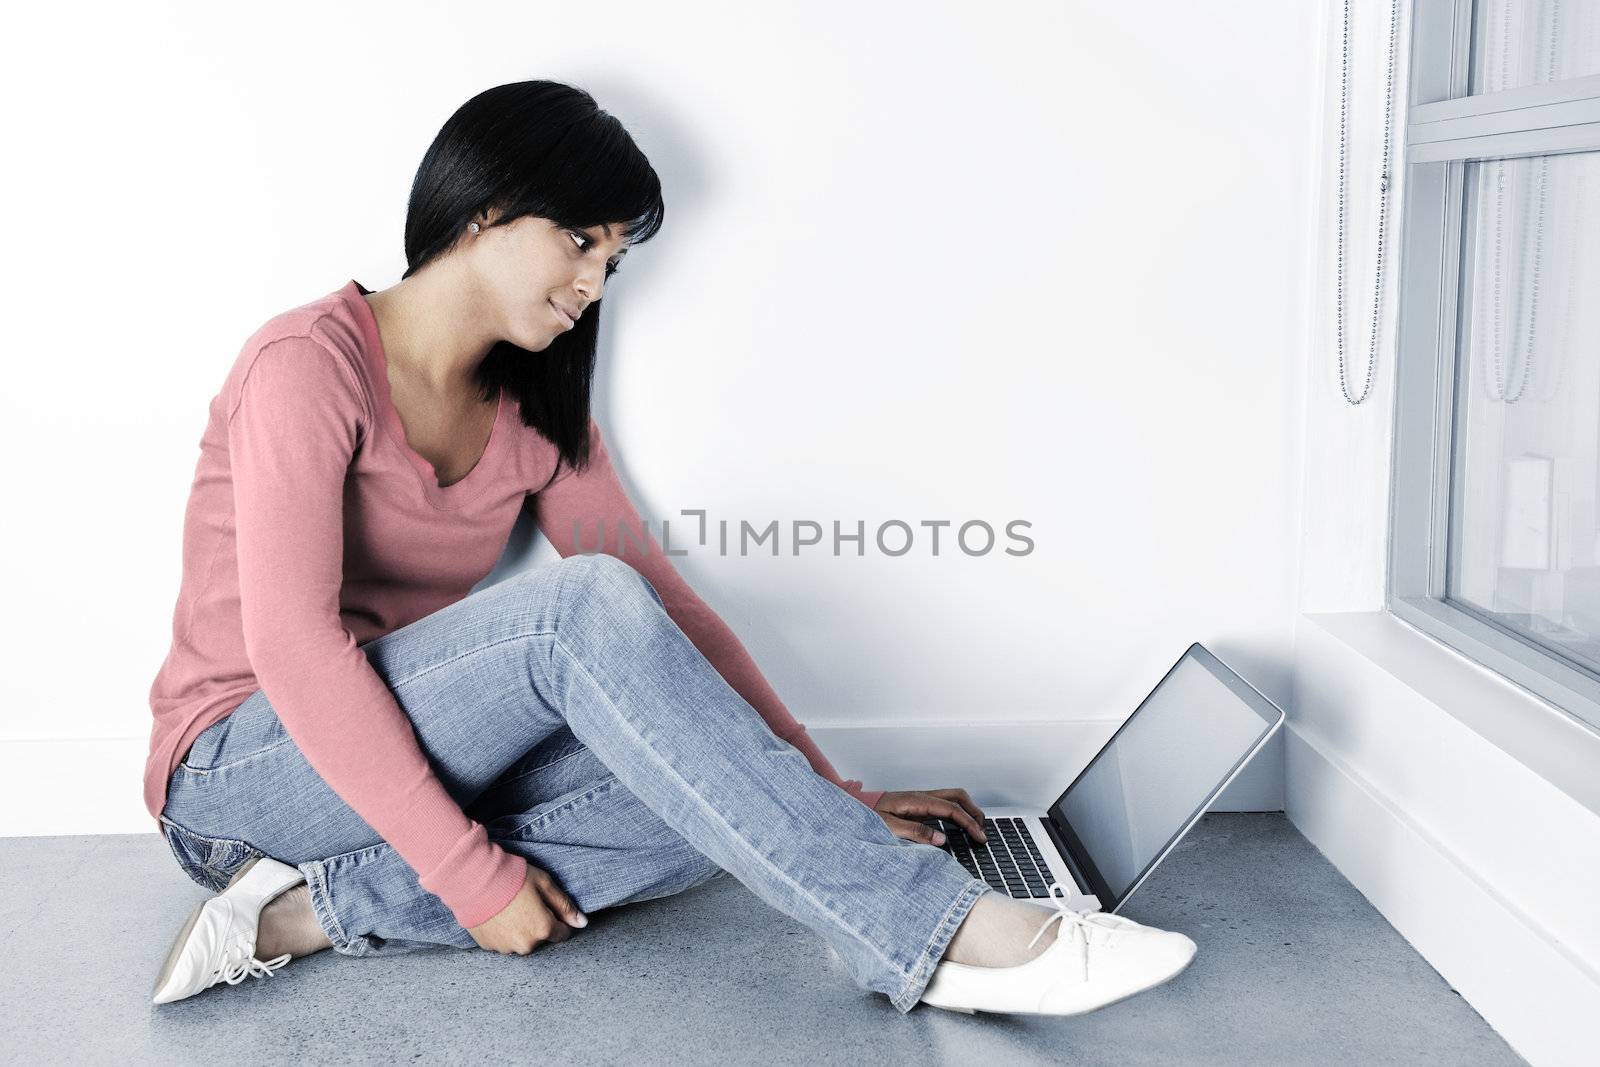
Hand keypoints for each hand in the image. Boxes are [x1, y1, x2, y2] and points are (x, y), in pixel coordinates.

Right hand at [466, 860, 587, 954]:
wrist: (473, 879)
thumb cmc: (512, 877)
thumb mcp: (544, 884)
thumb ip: (564, 905)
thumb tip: (582, 922)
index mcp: (543, 929)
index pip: (562, 933)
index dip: (559, 919)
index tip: (550, 907)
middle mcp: (525, 945)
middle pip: (540, 938)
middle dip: (538, 924)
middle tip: (527, 902)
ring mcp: (505, 948)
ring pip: (521, 941)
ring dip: (520, 929)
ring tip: (510, 908)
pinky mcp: (488, 946)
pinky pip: (503, 941)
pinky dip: (503, 931)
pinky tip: (498, 915)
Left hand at [872, 788, 986, 845]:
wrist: (856, 807)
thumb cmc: (868, 816)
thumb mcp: (888, 827)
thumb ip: (915, 832)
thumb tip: (941, 838)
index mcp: (917, 801)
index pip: (951, 808)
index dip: (969, 822)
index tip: (979, 836)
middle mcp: (922, 797)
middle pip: (957, 796)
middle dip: (974, 811)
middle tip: (983, 832)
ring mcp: (921, 799)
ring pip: (952, 798)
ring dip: (967, 810)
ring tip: (976, 828)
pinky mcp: (918, 805)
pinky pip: (944, 804)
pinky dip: (957, 812)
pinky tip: (959, 825)